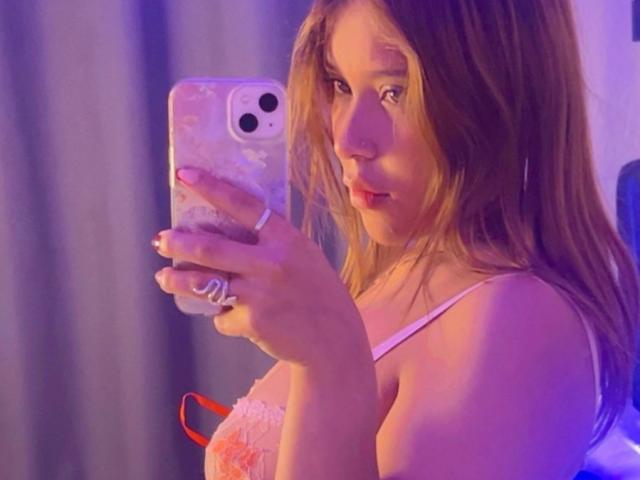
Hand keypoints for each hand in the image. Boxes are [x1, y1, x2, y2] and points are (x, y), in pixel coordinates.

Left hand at [152, 167, 370, 369]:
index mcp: (286, 239)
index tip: (185, 175)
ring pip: (202, 284)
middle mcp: (271, 263)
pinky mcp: (251, 322)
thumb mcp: (305, 256)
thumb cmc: (319, 293)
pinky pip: (222, 316)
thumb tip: (231, 231)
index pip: (243, 205)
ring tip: (164, 278)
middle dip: (177, 243)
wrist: (333, 340)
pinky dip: (222, 315)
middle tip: (160, 240)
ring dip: (176, 280)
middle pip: (210, 248)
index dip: (211, 187)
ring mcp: (259, 294)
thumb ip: (274, 242)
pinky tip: (233, 316)